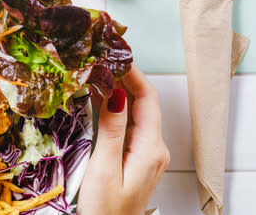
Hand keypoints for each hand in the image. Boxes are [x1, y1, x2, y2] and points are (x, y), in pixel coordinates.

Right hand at [77, 65, 169, 214]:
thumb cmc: (106, 210)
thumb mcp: (104, 169)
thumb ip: (111, 130)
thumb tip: (116, 94)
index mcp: (150, 149)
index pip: (147, 99)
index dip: (133, 74)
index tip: (115, 55)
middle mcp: (155, 149)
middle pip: (144, 103)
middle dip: (125, 78)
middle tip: (103, 60)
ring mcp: (149, 155)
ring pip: (138, 113)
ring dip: (120, 92)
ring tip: (99, 73)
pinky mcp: (139, 159)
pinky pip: (132, 126)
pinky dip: (118, 109)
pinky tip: (103, 101)